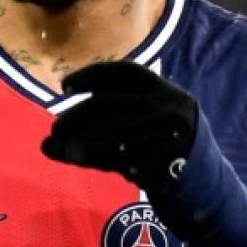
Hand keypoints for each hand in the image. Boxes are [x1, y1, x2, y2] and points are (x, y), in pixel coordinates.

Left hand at [41, 59, 197, 192]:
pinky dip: (101, 156)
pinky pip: (129, 157)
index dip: (92, 75)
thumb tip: (45, 145)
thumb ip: (92, 127)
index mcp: (161, 87)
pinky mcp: (171, 159)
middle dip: (79, 115)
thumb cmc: (154, 139)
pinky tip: (79, 158)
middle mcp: (167, 106)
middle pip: (115, 104)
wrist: (201, 173)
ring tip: (62, 149)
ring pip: (119, 133)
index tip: (65, 86)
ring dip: (85, 140)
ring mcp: (170, 133)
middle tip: (55, 127)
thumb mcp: (131, 121)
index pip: (124, 72)